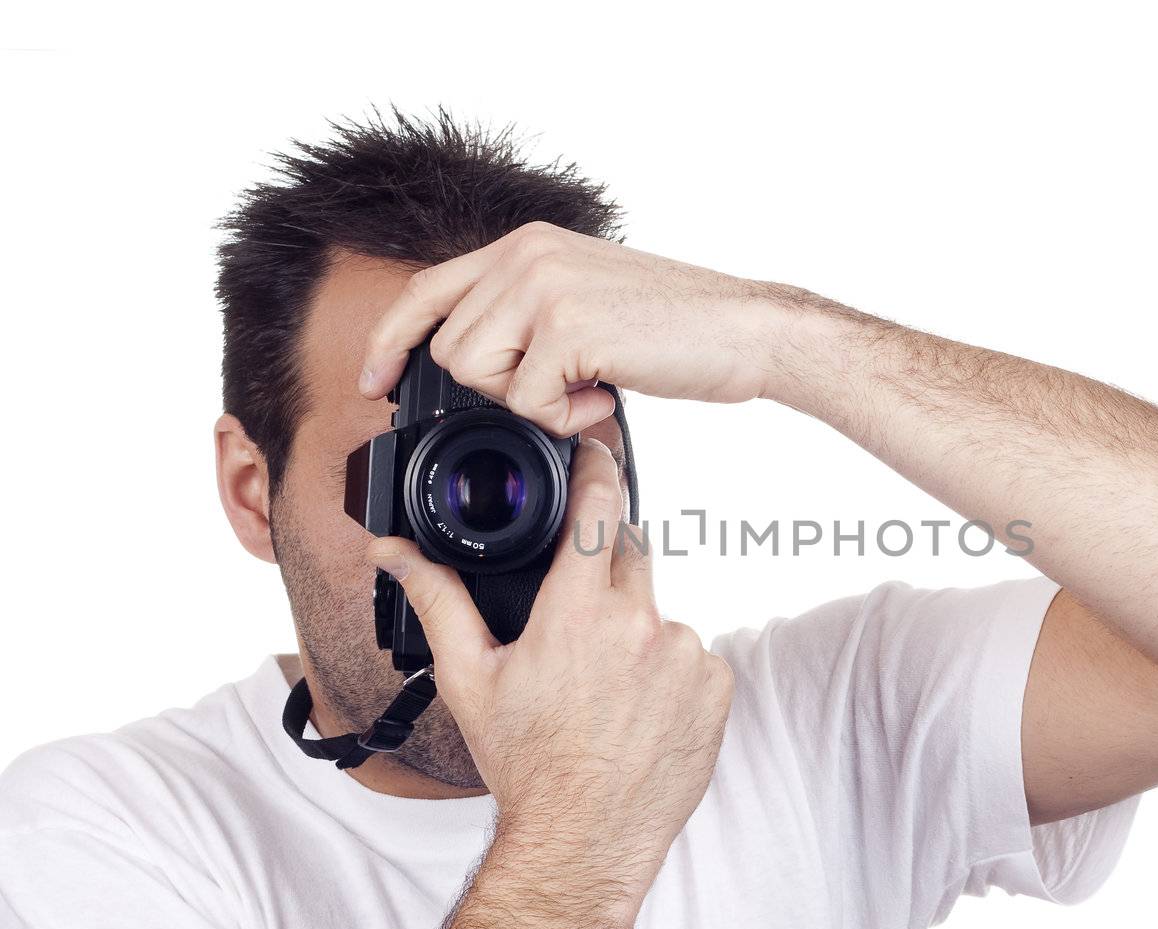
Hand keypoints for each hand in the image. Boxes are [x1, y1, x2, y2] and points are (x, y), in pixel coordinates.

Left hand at [359, 221, 816, 435]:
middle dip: (500, 388)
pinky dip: (567, 418)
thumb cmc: (681, 328)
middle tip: (567, 385)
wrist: (748, 329)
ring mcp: (543, 288)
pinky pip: (525, 402)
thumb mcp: (587, 299)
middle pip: (449, 350)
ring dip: (533, 403)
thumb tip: (475, 366)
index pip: (426, 290)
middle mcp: (526, 255)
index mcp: (528, 245)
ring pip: (478, 376)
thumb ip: (529, 313)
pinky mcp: (566, 328)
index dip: (389, 342)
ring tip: (589, 387)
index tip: (374, 384)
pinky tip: (608, 394)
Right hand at [366, 439, 734, 866]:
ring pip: (660, 613)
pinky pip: (694, 656)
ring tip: (604, 688)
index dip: (597, 470)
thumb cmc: (526, 764)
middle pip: (629, 555)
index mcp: (577, 611)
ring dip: (636, 631)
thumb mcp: (470, 678)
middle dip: (602, 571)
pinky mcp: (716, 687)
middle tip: (575, 624)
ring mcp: (687, 655)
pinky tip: (638, 710)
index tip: (596, 454)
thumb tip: (394, 552)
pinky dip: (670, 671)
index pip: (598, 506)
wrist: (585, 841)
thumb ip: (436, 600)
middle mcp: (640, 623)